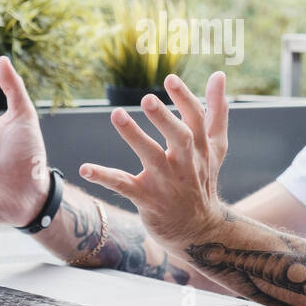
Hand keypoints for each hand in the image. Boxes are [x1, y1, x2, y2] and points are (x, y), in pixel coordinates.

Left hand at [78, 72, 228, 251]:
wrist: (200, 231)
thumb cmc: (203, 180)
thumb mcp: (215, 147)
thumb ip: (217, 111)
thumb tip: (219, 74)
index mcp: (201, 148)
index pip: (196, 120)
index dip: (185, 99)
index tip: (170, 78)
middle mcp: (186, 164)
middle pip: (180, 138)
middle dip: (164, 119)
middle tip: (146, 99)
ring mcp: (166, 183)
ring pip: (151, 158)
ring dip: (134, 137)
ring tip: (116, 114)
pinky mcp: (147, 200)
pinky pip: (124, 186)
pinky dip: (105, 177)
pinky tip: (85, 168)